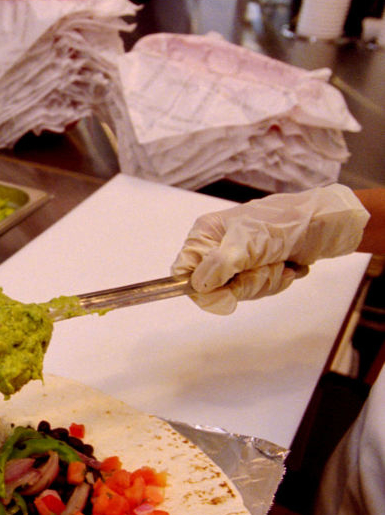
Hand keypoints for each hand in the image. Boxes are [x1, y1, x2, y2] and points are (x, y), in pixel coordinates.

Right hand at [171, 185, 369, 313]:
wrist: (329, 221)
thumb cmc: (285, 223)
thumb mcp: (249, 242)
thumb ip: (220, 264)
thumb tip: (197, 287)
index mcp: (206, 233)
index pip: (184, 271)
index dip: (202, 288)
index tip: (225, 293)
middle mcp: (218, 246)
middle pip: (213, 287)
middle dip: (245, 283)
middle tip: (265, 267)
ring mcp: (239, 258)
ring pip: (238, 291)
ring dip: (265, 282)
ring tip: (281, 263)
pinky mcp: (259, 267)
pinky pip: (257, 289)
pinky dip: (276, 281)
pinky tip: (288, 266)